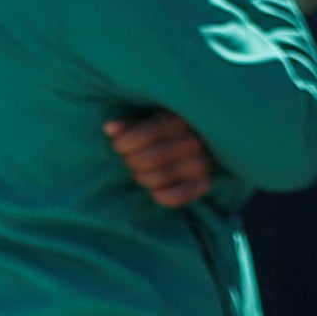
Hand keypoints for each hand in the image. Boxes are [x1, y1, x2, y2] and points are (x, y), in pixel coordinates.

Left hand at [104, 108, 218, 206]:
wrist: (207, 139)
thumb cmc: (170, 128)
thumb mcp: (152, 119)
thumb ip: (130, 123)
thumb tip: (109, 128)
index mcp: (177, 120)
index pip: (142, 136)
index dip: (123, 144)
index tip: (118, 147)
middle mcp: (192, 140)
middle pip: (146, 160)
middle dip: (131, 162)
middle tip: (130, 161)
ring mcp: (201, 162)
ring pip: (158, 178)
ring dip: (142, 178)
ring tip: (140, 173)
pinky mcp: (205, 182)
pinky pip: (179, 196)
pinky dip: (163, 197)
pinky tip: (155, 192)